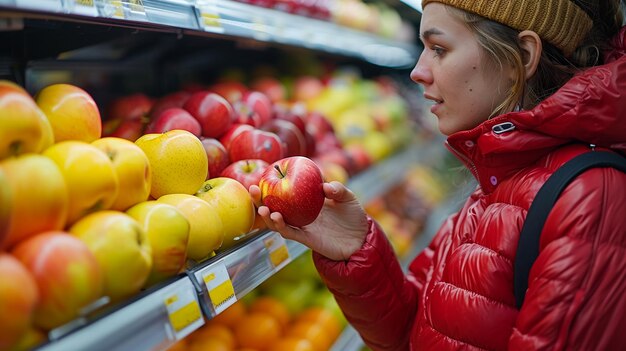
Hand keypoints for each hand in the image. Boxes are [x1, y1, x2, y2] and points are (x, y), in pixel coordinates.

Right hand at [249, 181, 368, 260]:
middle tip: (252, 188)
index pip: (287, 190)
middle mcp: (300, 213)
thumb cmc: (354, 216)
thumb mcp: (348, 198)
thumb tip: (324, 186)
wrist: (361, 240)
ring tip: (262, 209)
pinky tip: (276, 218)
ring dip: (268, 216)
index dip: (274, 183)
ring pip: (279, 222)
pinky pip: (290, 232)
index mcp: (307, 200)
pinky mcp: (307, 239)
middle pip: (275, 206)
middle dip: (261, 199)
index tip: (264, 172)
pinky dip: (281, 226)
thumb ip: (338, 190)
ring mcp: (303, 226)